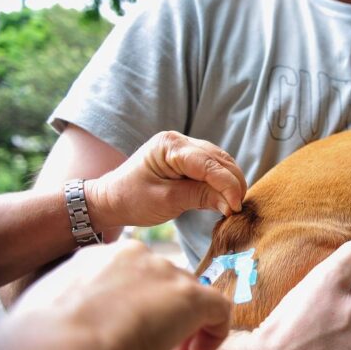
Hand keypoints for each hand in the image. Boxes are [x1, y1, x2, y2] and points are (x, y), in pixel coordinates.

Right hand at [0, 240, 230, 349]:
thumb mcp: (62, 323)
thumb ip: (89, 324)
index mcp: (96, 259)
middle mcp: (134, 256)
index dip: (138, 308)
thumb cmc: (47, 345)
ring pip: (190, 297)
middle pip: (164, 285)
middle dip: (164, 319)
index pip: (132, 277)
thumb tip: (104, 347)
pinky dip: (214, 334)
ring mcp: (164, 272)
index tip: (129, 337)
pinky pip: (219, 309)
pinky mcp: (191, 296)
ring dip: (186, 329)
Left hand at [87, 130, 246, 228]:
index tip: (237, 207)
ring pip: (220, 161)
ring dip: (231, 182)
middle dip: (233, 183)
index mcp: (170, 146)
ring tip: (235, 205)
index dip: (227, 185)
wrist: (111, 199)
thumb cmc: (132, 199)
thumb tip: (231, 204)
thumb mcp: (166, 201)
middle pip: (219, 159)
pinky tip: (226, 197)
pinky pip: (213, 166)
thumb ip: (200, 197)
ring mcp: (184, 147)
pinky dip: (223, 181)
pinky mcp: (188, 158)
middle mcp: (180, 140)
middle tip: (239, 209)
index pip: (208, 164)